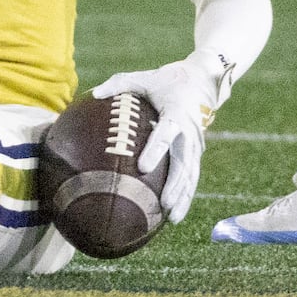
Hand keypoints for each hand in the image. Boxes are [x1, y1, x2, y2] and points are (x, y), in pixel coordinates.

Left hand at [89, 60, 219, 223]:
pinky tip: (175, 213)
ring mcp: (196, 143)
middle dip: (176, 185)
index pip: (166, 133)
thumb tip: (94, 93)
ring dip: (184, 196)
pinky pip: (192, 175)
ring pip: (191, 174)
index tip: (142, 167)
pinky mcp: (197, 151)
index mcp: (176, 112)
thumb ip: (119, 84)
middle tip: (164, 203)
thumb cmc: (165, 80)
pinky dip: (185, 194)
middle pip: (184, 162)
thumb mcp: (143, 78)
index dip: (155, 150)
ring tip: (173, 218)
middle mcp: (189, 131)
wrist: (202, 81)